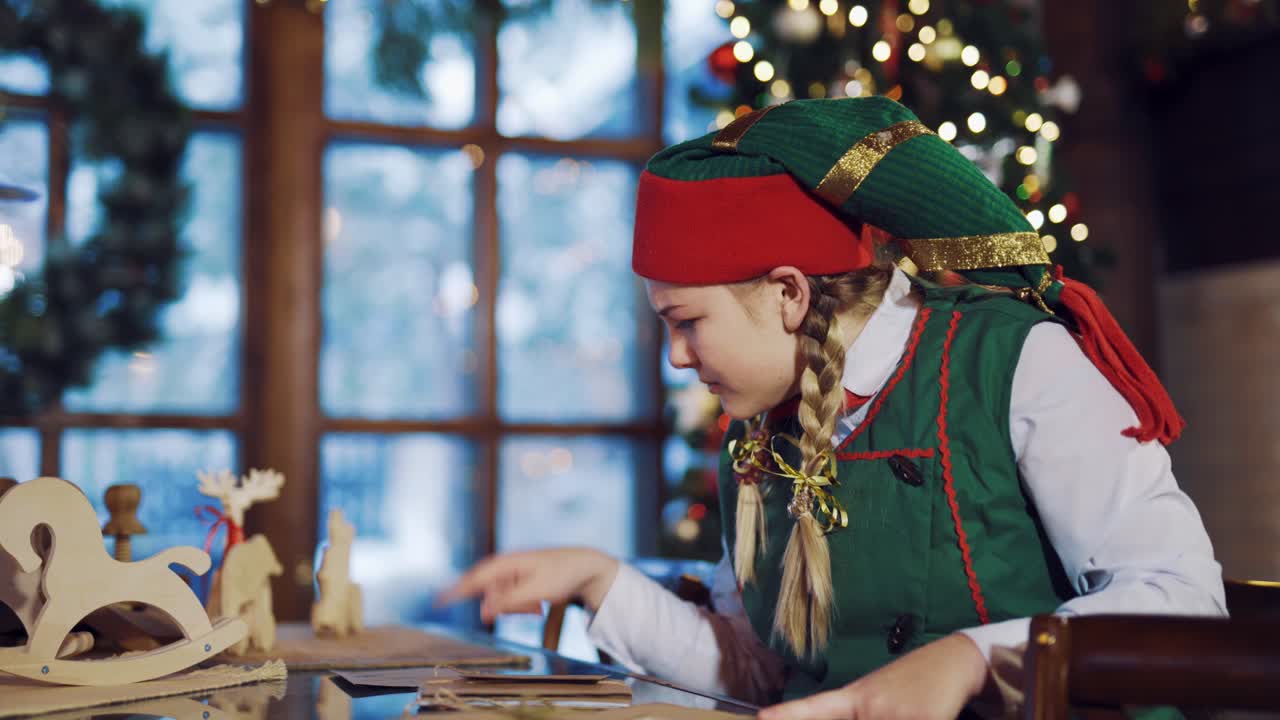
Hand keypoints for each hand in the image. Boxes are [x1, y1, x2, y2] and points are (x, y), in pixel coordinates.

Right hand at [436, 548, 619, 622]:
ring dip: (520, 608)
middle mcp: (508, 566)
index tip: (437, 602)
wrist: (588, 567)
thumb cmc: (563, 574)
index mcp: (507, 563)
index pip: (474, 579)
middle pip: (492, 594)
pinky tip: (542, 607)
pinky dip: (526, 606)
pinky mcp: (524, 581)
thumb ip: (508, 602)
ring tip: (541, 606)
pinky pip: (515, 600)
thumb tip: (483, 612)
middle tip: (535, 609)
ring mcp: (516, 573)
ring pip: (505, 600)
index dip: (455, 591)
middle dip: (507, 607)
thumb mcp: (536, 591)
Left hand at [758, 634, 987, 719]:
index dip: (788, 715)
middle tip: (887, 710)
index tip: (762, 718)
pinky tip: (926, 714)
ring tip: (910, 710)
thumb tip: (857, 713)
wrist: (951, 661)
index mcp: (854, 696)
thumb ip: (862, 711)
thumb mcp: (879, 696)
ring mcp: (893, 712)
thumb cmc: (912, 684)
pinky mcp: (921, 718)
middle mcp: (868, 703)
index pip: (816, 708)